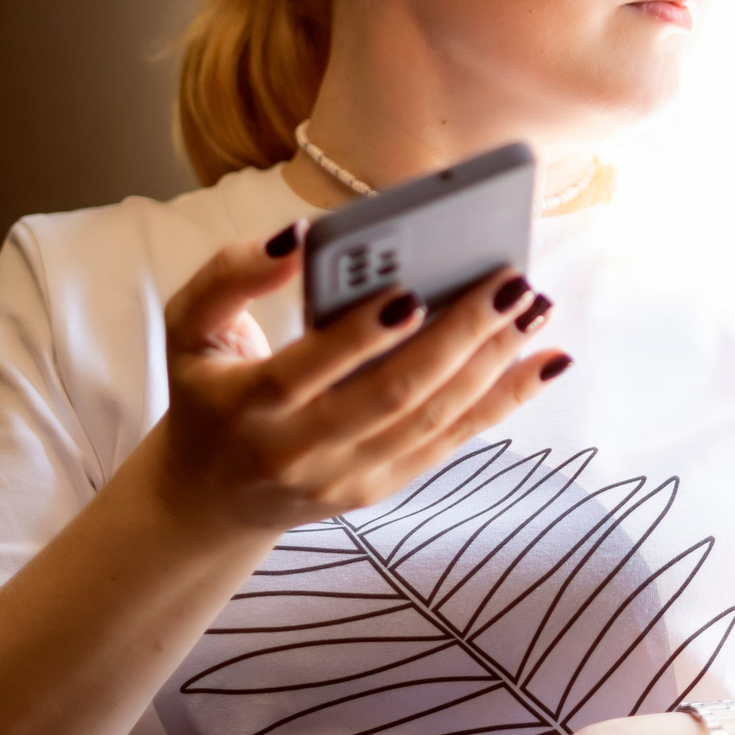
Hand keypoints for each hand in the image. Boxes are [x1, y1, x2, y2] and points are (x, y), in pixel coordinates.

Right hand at [148, 225, 566, 532]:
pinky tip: (546, 359)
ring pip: (432, 419)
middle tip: (508, 283)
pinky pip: (453, 442)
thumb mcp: (188, 326)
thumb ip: (228, 276)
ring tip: (534, 306)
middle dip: (457, 337)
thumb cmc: (208, 389)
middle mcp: (298, 450)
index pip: (307, 368)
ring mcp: (346, 476)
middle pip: (390, 395)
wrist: (209, 496)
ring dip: (493, 363)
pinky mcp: (381, 487)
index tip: (410, 292)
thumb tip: (296, 238)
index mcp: (246, 404)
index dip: (359, 335)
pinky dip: (505, 400)